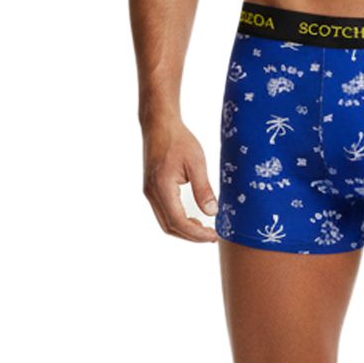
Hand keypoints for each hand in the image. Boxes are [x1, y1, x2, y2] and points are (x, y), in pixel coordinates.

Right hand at [143, 120, 219, 242]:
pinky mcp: (151, 189)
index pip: (178, 221)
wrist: (159, 125)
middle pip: (169, 226)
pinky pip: (163, 213)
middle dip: (191, 236)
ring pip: (165, 222)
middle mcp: (152, 193)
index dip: (196, 233)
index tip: (213, 235)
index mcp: (162, 187)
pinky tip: (193, 219)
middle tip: (212, 236)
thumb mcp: (196, 163)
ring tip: (204, 230)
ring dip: (184, 230)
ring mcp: (149, 192)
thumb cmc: (178, 140)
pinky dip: (177, 221)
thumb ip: (203, 189)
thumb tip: (212, 212)